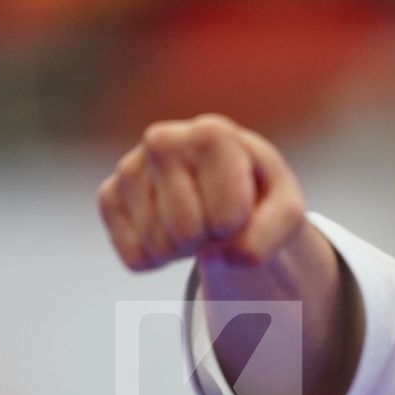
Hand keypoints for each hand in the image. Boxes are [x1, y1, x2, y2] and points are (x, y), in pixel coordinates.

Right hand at [97, 113, 306, 272]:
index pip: (227, 216)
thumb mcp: (286, 212)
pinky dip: (159, 260)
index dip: (239, 225)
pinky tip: (171, 229)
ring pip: (159, 247)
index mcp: (212, 134)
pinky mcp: (109, 196)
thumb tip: (219, 257)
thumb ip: (268, 236)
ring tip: (198, 219)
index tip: (244, 205)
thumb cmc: (260, 195)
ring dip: (185, 250)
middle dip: (210, 239)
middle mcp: (162, 140)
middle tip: (219, 217)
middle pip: (187, 232)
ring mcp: (130, 168)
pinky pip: (135, 257)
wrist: (227, 183)